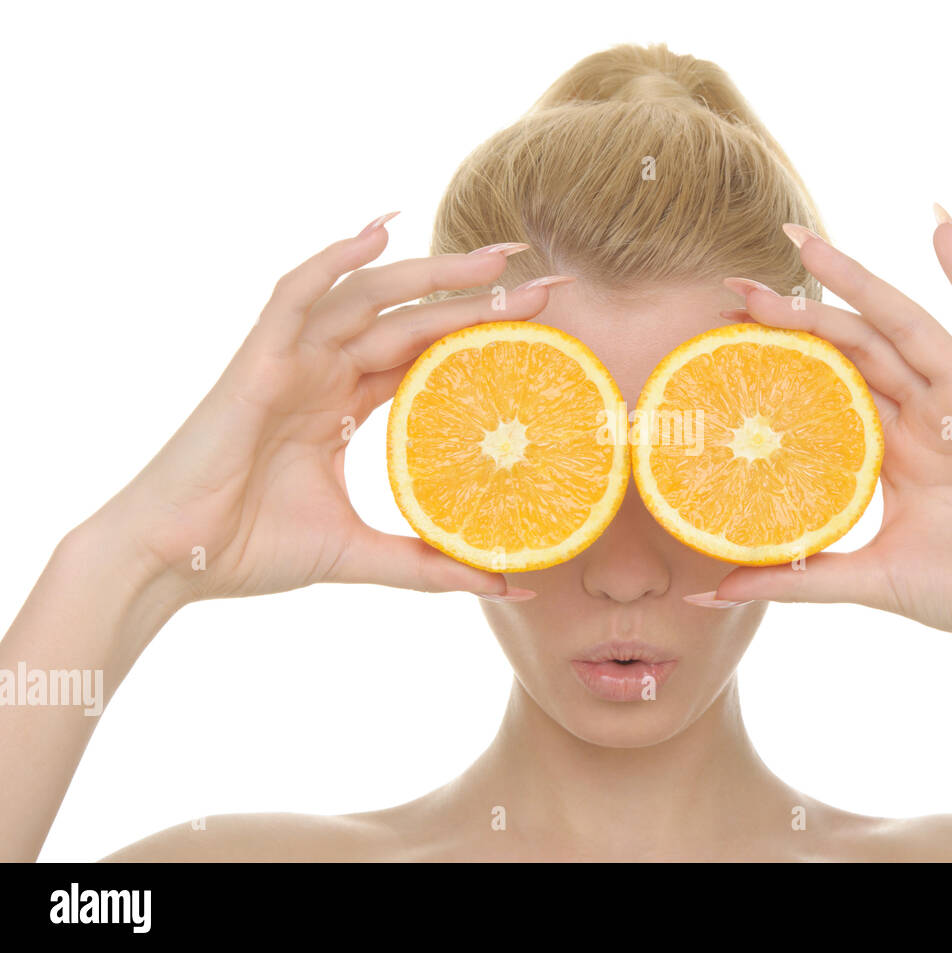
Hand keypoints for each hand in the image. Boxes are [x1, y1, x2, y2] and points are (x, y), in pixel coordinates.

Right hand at [91, 215, 555, 606]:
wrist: (170, 561)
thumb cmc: (251, 549)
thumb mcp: (360, 554)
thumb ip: (430, 566)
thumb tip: (509, 588)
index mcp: (345, 402)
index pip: (427, 353)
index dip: (483, 334)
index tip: (546, 325)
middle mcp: (323, 370)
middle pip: (413, 317)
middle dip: (479, 295)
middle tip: (548, 280)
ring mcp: (290, 360)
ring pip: (370, 297)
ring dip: (432, 273)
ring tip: (498, 257)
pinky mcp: (256, 360)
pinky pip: (295, 294)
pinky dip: (334, 258)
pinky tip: (381, 229)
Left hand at [712, 211, 951, 664]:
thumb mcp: (866, 578)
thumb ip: (795, 578)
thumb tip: (712, 594)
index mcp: (894, 448)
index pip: (827, 384)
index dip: (781, 356)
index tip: (723, 333)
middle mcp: (927, 414)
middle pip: (854, 345)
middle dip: (799, 313)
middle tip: (739, 287)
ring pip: (903, 324)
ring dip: (856, 281)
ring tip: (803, 245)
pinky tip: (940, 227)